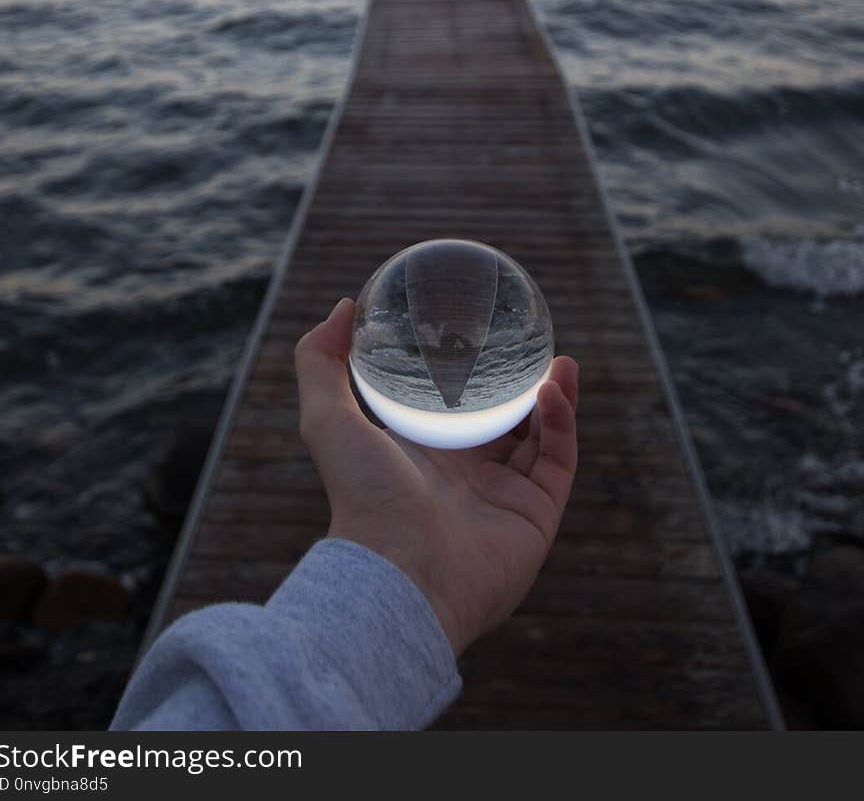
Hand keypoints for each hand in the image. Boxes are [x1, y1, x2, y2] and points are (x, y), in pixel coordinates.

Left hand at [294, 297, 578, 655]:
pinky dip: (562, 422)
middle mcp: (467, 476)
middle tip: (532, 343)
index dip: (472, 373)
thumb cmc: (361, 500)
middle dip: (524, 384)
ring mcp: (505, 496)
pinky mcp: (537, 514)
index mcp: (425, 456)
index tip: (482, 330)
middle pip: (507, 421)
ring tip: (561, 361)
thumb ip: (320, 363)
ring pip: (541, 437)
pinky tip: (555, 387)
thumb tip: (341, 307)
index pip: (457, 408)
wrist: (400, 575)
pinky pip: (558, 460)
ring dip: (555, 398)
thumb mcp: (326, 420)